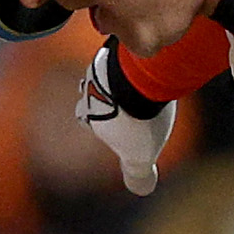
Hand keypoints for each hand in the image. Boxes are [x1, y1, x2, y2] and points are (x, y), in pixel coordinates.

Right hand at [78, 45, 174, 196]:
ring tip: (131, 73)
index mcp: (93, 114)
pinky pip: (122, 50)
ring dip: (113, 73)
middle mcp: (92, 88)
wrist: (138, 81)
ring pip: (103, 68)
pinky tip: (146, 58)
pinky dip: (130, 56)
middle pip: (88, 91)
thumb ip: (138, 173)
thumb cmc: (137, 121)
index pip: (87, 118)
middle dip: (97, 94)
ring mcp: (103, 64)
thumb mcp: (139, 156)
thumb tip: (143, 190)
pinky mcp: (119, 44)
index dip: (97, 121)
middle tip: (112, 94)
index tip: (104, 121)